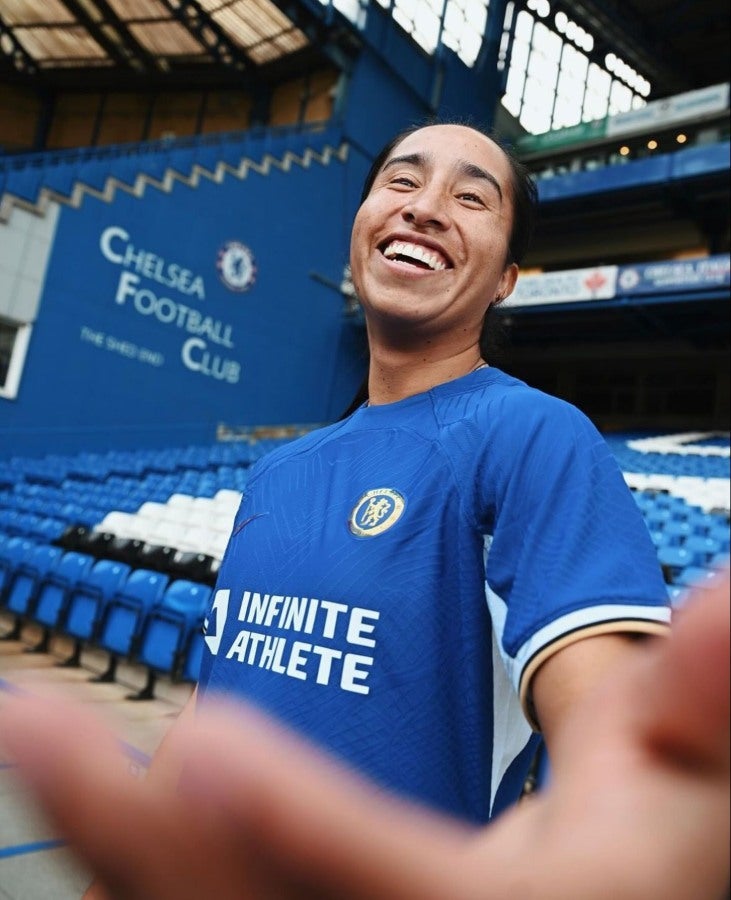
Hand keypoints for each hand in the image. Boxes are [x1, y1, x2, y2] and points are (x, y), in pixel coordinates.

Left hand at [2, 572, 728, 899]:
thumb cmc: (659, 868)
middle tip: (32, 723)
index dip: (314, 831)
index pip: (417, 897)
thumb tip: (727, 598)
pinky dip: (139, 870)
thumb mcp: (697, 788)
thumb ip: (707, 701)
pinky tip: (96, 806)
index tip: (208, 744)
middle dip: (140, 833)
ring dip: (116, 847)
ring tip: (38, 736)